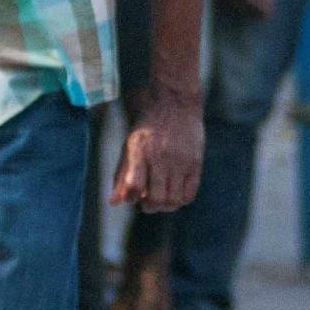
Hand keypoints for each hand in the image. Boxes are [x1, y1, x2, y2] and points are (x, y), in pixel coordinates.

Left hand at [113, 92, 203, 211]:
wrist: (175, 103)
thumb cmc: (147, 127)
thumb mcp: (129, 147)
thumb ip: (121, 176)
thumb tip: (114, 203)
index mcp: (140, 152)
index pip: (135, 187)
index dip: (133, 198)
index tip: (134, 195)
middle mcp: (161, 158)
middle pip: (156, 199)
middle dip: (149, 207)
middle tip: (148, 202)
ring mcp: (180, 161)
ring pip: (174, 200)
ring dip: (165, 206)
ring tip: (162, 198)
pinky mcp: (195, 163)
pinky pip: (189, 194)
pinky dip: (181, 200)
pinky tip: (175, 193)